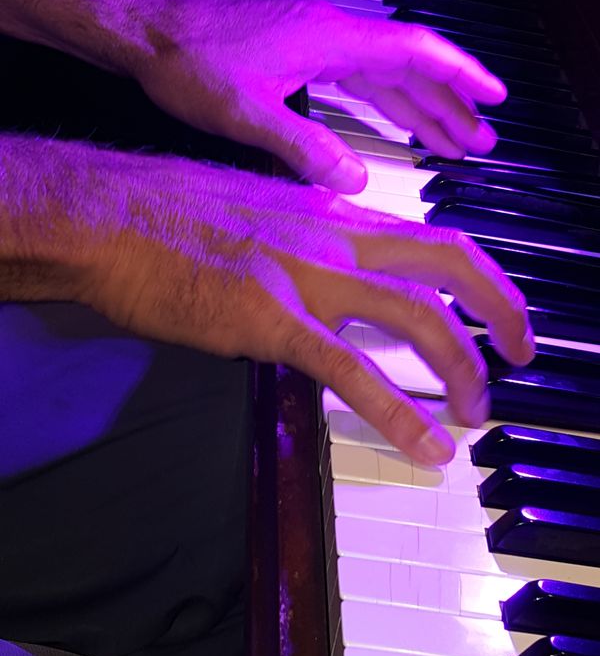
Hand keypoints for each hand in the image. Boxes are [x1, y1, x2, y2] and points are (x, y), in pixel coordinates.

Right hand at [82, 150, 532, 464]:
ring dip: (461, 368)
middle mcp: (332, 236)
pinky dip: (398, 412)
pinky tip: (426, 447)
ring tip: (475, 413)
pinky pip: (350, 369)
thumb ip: (304, 236)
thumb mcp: (255, 209)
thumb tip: (329, 262)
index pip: (430, 235)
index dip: (480, 274)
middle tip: (519, 353)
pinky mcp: (268, 318)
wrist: (105, 211)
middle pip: (449, 263)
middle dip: (501, 309)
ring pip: (416, 317)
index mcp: (330, 212)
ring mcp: (305, 276)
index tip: (497, 308)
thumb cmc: (166, 208)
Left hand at [130, 0, 506, 192]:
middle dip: (446, 105)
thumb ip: (305, 148)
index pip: (415, 52)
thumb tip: (355, 183)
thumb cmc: (187, 60)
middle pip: (406, 68)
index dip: (460, 75)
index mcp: (330, 40)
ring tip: (449, 140)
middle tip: (479, 142)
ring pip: (381, 75)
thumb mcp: (247, 114)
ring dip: (417, 106)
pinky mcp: (293, 52)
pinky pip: (354, 78)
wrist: (143, 28)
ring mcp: (312, 42)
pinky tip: (390, 122)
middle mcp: (330, 35)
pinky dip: (379, 102)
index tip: (495, 97)